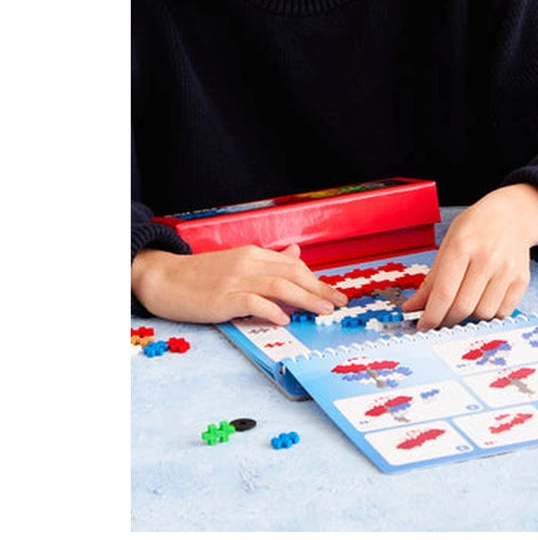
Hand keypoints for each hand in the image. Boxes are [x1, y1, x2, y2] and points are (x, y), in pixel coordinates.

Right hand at [131, 243, 347, 324]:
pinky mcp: (223, 298)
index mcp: (253, 254)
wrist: (163, 277)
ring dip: (306, 298)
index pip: (294, 265)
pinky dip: (272, 310)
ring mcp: (236, 280)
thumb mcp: (238, 261)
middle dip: (320, 289)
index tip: (333, 293)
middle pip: (293, 273)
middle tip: (339, 303)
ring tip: (323, 311)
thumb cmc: (201, 275)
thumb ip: (268, 259)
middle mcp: (248, 263)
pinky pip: (253, 302)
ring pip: (280, 286)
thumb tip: (296, 252)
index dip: (316, 280)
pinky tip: (285, 319)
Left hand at [402, 183, 537, 330]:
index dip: (431, 315)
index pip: (444, 292)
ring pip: (482, 314)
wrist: (511, 216)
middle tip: (439, 320)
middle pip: (462, 307)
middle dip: (446, 320)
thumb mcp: (448, 243)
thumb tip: (413, 307)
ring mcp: (507, 270)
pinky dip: (488, 314)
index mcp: (462, 245)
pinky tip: (482, 300)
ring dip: (469, 317)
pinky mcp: (521, 280)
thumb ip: (431, 278)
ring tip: (464, 302)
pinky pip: (501, 313)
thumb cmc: (476, 228)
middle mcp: (487, 257)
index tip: (423, 326)